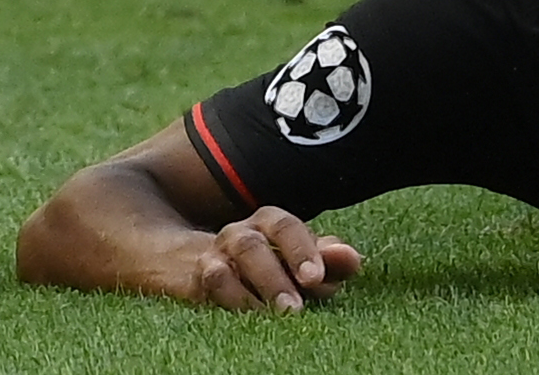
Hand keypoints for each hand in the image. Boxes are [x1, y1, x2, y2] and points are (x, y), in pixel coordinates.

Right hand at [175, 206, 361, 312]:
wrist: (186, 260)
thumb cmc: (260, 263)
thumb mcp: (293, 259)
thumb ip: (324, 259)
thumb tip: (353, 257)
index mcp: (268, 223)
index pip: (287, 228)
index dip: (302, 250)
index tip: (317, 277)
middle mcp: (240, 234)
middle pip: (256, 245)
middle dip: (279, 274)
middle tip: (297, 305)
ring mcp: (214, 255)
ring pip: (230, 263)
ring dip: (257, 289)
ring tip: (280, 313)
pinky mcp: (193, 279)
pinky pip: (209, 284)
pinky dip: (229, 299)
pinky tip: (246, 315)